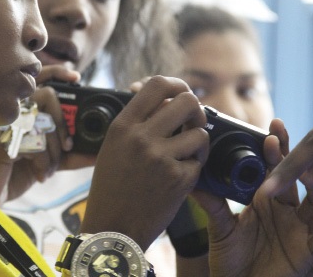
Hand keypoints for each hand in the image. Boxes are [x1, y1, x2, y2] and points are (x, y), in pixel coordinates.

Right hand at [0, 65, 80, 203]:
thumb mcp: (47, 162)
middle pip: (47, 95)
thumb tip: (97, 152)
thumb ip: (70, 154)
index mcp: (19, 111)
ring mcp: (3, 124)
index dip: (58, 73)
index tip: (76, 77)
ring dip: (53, 150)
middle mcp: (10, 112)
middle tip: (68, 146)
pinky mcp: (1, 141)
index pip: (39, 80)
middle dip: (64, 124)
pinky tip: (39, 175)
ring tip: (49, 169)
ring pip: (44, 121)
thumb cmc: (13, 176)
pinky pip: (36, 143)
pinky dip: (44, 163)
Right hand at [81, 76, 208, 250]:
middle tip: (192, 123)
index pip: (157, 85)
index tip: (181, 92)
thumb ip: (135, 122)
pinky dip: (194, 167)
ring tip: (187, 153)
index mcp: (122, 126)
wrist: (112, 228)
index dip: (176, 84)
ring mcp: (160, 157)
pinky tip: (180, 176)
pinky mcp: (178, 179)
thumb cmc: (111, 187)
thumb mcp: (113, 147)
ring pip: (200, 132)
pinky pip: (199, 161)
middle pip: (188, 101)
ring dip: (199, 142)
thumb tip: (160, 97)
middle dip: (196, 110)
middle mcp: (141, 137)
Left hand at [192, 118, 312, 276]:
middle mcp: (284, 208)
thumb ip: (211, 203)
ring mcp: (298, 227)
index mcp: (264, 198)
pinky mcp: (308, 250)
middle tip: (279, 139)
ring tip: (307, 176)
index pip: (273, 167)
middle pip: (294, 177)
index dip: (275, 149)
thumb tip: (192, 178)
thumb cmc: (229, 257)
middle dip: (291, 158)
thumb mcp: (220, 227)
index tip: (270, 131)